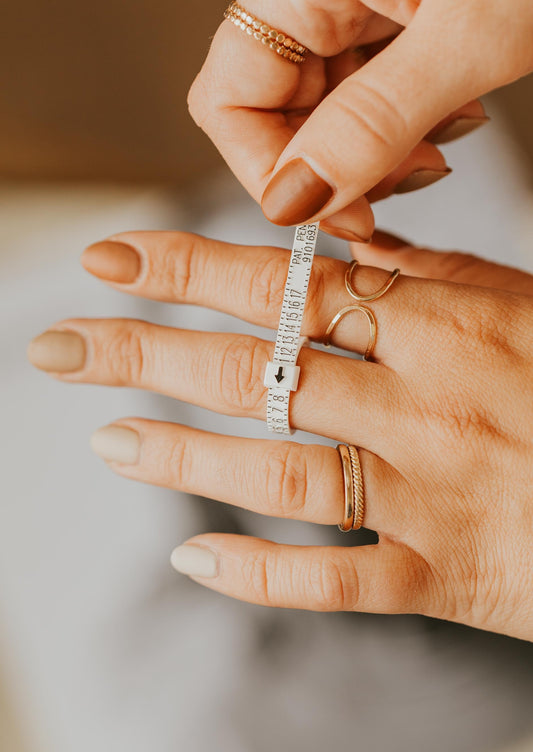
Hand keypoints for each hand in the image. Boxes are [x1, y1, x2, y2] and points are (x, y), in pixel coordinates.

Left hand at [27, 232, 532, 639]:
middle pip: (257, 373)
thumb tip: (335, 249)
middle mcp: (424, 405)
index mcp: (442, 323)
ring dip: (179, 455)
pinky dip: (256, 575)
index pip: (284, 287)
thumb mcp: (514, 303)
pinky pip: (331, 582)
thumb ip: (422, 278)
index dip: (188, 268)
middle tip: (61, 346)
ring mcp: (428, 495)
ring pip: (277, 472)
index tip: (110, 260)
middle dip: (145, 353)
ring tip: (108, 438)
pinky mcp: (444, 577)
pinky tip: (191, 558)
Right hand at [188, 0, 532, 238]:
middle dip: (329, 169)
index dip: (266, 169)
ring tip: (432, 151)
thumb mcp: (470, 35)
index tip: (325, 214)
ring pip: (321, 113)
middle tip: (387, 194)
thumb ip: (374, 120)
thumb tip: (292, 199)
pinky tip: (446, 121)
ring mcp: (352, 10)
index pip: (228, 96)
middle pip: (272, 111)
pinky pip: (366, 95)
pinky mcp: (391, 23)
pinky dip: (400, 129)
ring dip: (371, 155)